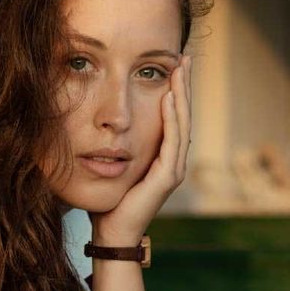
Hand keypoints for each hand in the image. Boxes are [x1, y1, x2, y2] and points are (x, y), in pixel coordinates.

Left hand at [90, 55, 191, 244]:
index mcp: (163, 156)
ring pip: (182, 123)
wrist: (112, 232)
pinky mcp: (167, 177)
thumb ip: (117, 146)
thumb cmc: (110, 201)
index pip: (174, 116)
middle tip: (184, 58)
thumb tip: (105, 123)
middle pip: (183, 115)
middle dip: (184, 86)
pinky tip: (169, 98)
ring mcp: (173, 168)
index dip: (176, 90)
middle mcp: (173, 160)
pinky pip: (172, 141)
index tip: (174, 65)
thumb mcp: (114, 165)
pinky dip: (172, 118)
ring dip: (182, 95)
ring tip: (180, 70)